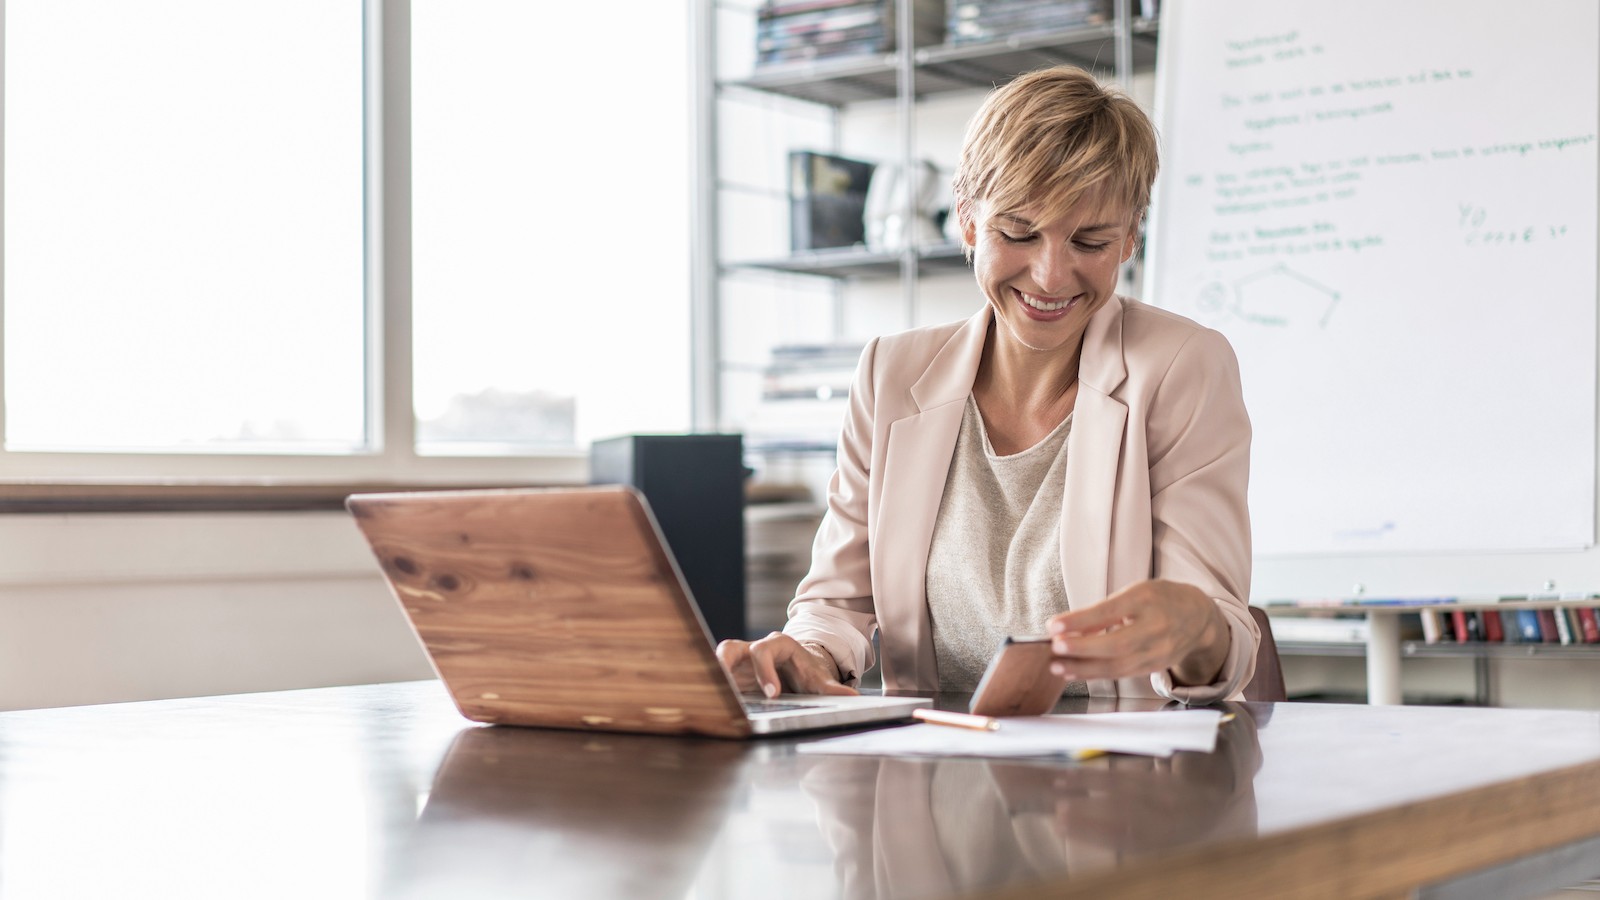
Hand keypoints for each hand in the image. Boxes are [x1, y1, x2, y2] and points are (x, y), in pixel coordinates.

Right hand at [715, 632, 858, 697]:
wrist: (796, 671)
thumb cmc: (806, 672)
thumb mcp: (819, 679)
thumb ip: (832, 688)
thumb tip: (853, 696)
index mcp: (777, 645)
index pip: (764, 651)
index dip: (765, 671)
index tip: (773, 695)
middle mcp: (754, 648)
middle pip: (732, 648)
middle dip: (729, 669)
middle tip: (732, 696)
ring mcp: (739, 660)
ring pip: (718, 658)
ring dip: (713, 674)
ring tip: (710, 694)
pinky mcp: (730, 673)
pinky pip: (716, 675)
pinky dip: (712, 686)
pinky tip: (709, 702)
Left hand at [1044, 579, 1229, 685]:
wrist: (1198, 617)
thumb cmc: (1159, 599)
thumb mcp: (1133, 593)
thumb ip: (1103, 611)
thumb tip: (1068, 629)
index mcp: (1146, 599)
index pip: (1110, 611)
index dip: (1081, 621)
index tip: (1054, 626)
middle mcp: (1156, 626)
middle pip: (1116, 644)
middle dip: (1082, 649)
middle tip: (1054, 649)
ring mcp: (1159, 650)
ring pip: (1118, 665)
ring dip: (1084, 668)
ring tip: (1058, 666)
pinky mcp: (1156, 666)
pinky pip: (1122, 673)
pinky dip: (1096, 674)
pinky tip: (1075, 672)